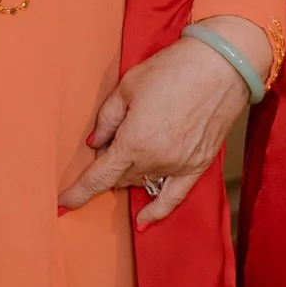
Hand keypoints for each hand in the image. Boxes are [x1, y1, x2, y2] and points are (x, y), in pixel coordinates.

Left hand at [60, 18, 263, 223]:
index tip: (63, 203)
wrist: (222, 65)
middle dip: (111, 164)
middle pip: (120, 177)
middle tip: (115, 137)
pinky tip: (143, 221)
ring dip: (132, 172)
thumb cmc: (175, 69)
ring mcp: (178, 165)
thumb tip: (95, 143)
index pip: (98, 178)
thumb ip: (107, 119)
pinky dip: (156, 211)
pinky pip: (173, 197)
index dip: (78, 192)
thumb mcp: (129, 86)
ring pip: (142, 181)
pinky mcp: (198, 165)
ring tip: (138, 145)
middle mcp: (155, 160)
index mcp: (134, 141)